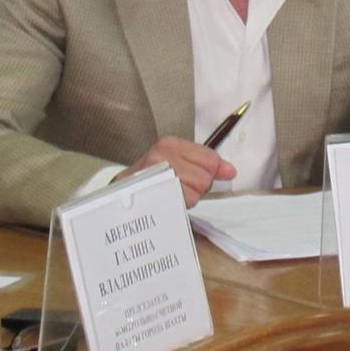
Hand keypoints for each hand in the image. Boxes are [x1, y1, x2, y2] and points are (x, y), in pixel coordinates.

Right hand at [113, 137, 235, 206]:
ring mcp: (155, 174)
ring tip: (171, 195)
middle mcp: (161, 155)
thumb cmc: (152, 180)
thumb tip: (231, 171)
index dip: (209, 173)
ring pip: (196, 191)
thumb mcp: (178, 164)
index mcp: (170, 144)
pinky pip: (184, 202)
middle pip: (205, 177)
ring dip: (189, 198)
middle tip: (179, 188)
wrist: (118, 197)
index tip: (194, 177)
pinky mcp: (152, 193)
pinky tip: (167, 202)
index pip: (211, 159)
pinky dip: (180, 206)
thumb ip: (206, 164)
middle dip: (198, 188)